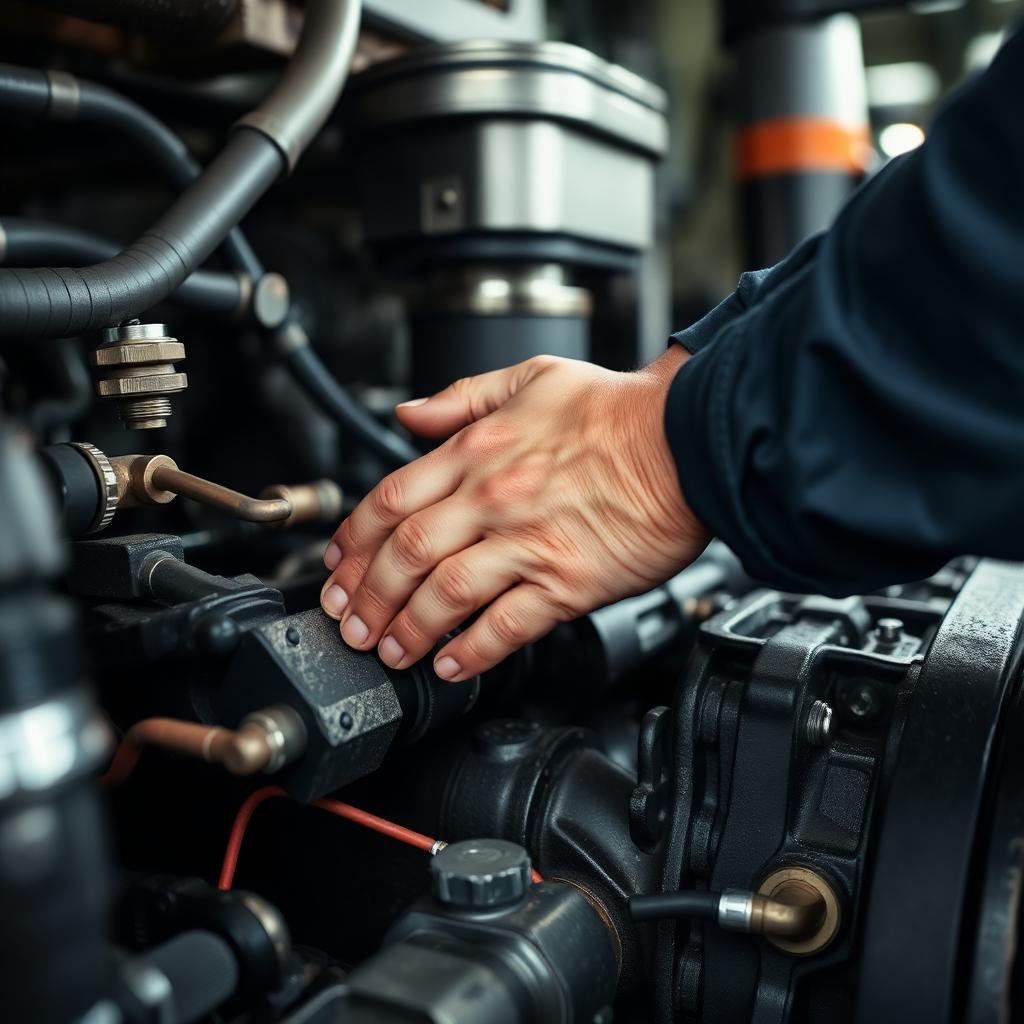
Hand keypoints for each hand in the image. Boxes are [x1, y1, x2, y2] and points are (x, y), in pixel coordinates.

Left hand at [320, 347, 708, 680]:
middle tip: (350, 624)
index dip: (353, 540)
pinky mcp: (568, 582)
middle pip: (406, 554)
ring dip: (409, 630)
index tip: (339, 567)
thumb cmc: (617, 411)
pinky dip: (473, 652)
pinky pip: (507, 625)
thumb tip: (409, 413)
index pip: (391, 500)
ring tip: (391, 652)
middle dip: (368, 597)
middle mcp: (494, 497)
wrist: (690, 438)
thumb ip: (462, 398)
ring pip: (445, 594)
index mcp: (479, 450)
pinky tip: (453, 666)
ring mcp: (529, 542)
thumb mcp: (531, 378)